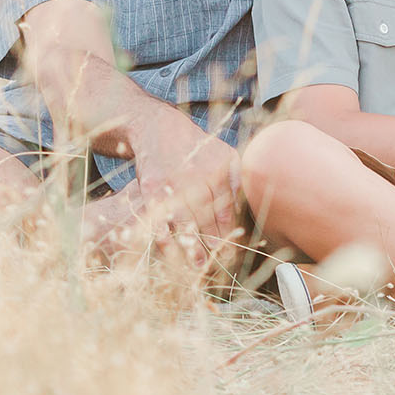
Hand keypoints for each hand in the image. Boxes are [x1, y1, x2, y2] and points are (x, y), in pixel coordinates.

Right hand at [127, 112, 240, 261]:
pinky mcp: (152, 188)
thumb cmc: (195, 145)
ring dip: (192, 247)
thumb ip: (235, 178)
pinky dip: (165, 237)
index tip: (233, 250)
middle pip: (207, 218)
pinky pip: (160, 217)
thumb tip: (243, 206)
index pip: (226, 208)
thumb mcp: (223, 153)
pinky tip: (171, 253)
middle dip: (214, 243)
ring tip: (199, 267)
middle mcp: (197, 176)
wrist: (158, 127)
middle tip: (220, 263)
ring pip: (185, 221)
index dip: (229, 231)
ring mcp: (173, 183)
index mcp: (218, 169)